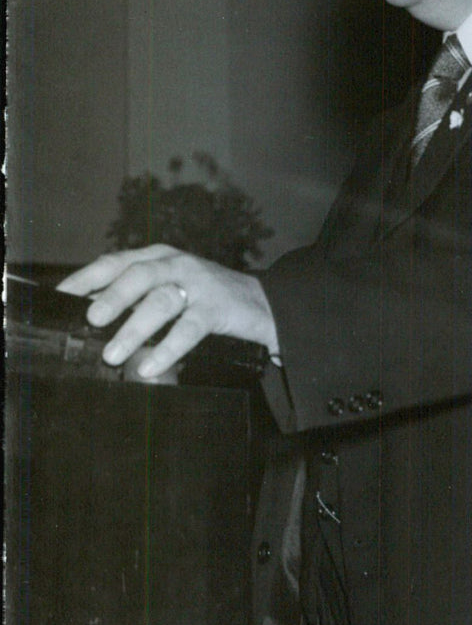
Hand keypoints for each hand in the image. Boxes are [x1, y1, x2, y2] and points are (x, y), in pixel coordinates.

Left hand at [57, 245, 278, 379]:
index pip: (114, 262)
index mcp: (156, 257)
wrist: (260, 303)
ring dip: (134, 329)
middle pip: (139, 275)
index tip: (59, 297)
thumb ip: (135, 299)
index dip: (85, 278)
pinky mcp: (217, 307)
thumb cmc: (202, 299)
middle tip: (91, 320)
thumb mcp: (167, 290)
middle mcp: (175, 264)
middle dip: (112, 297)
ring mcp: (198, 284)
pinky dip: (167, 348)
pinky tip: (149, 367)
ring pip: (162, 301)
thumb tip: (89, 321)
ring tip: (113, 353)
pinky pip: (189, 328)